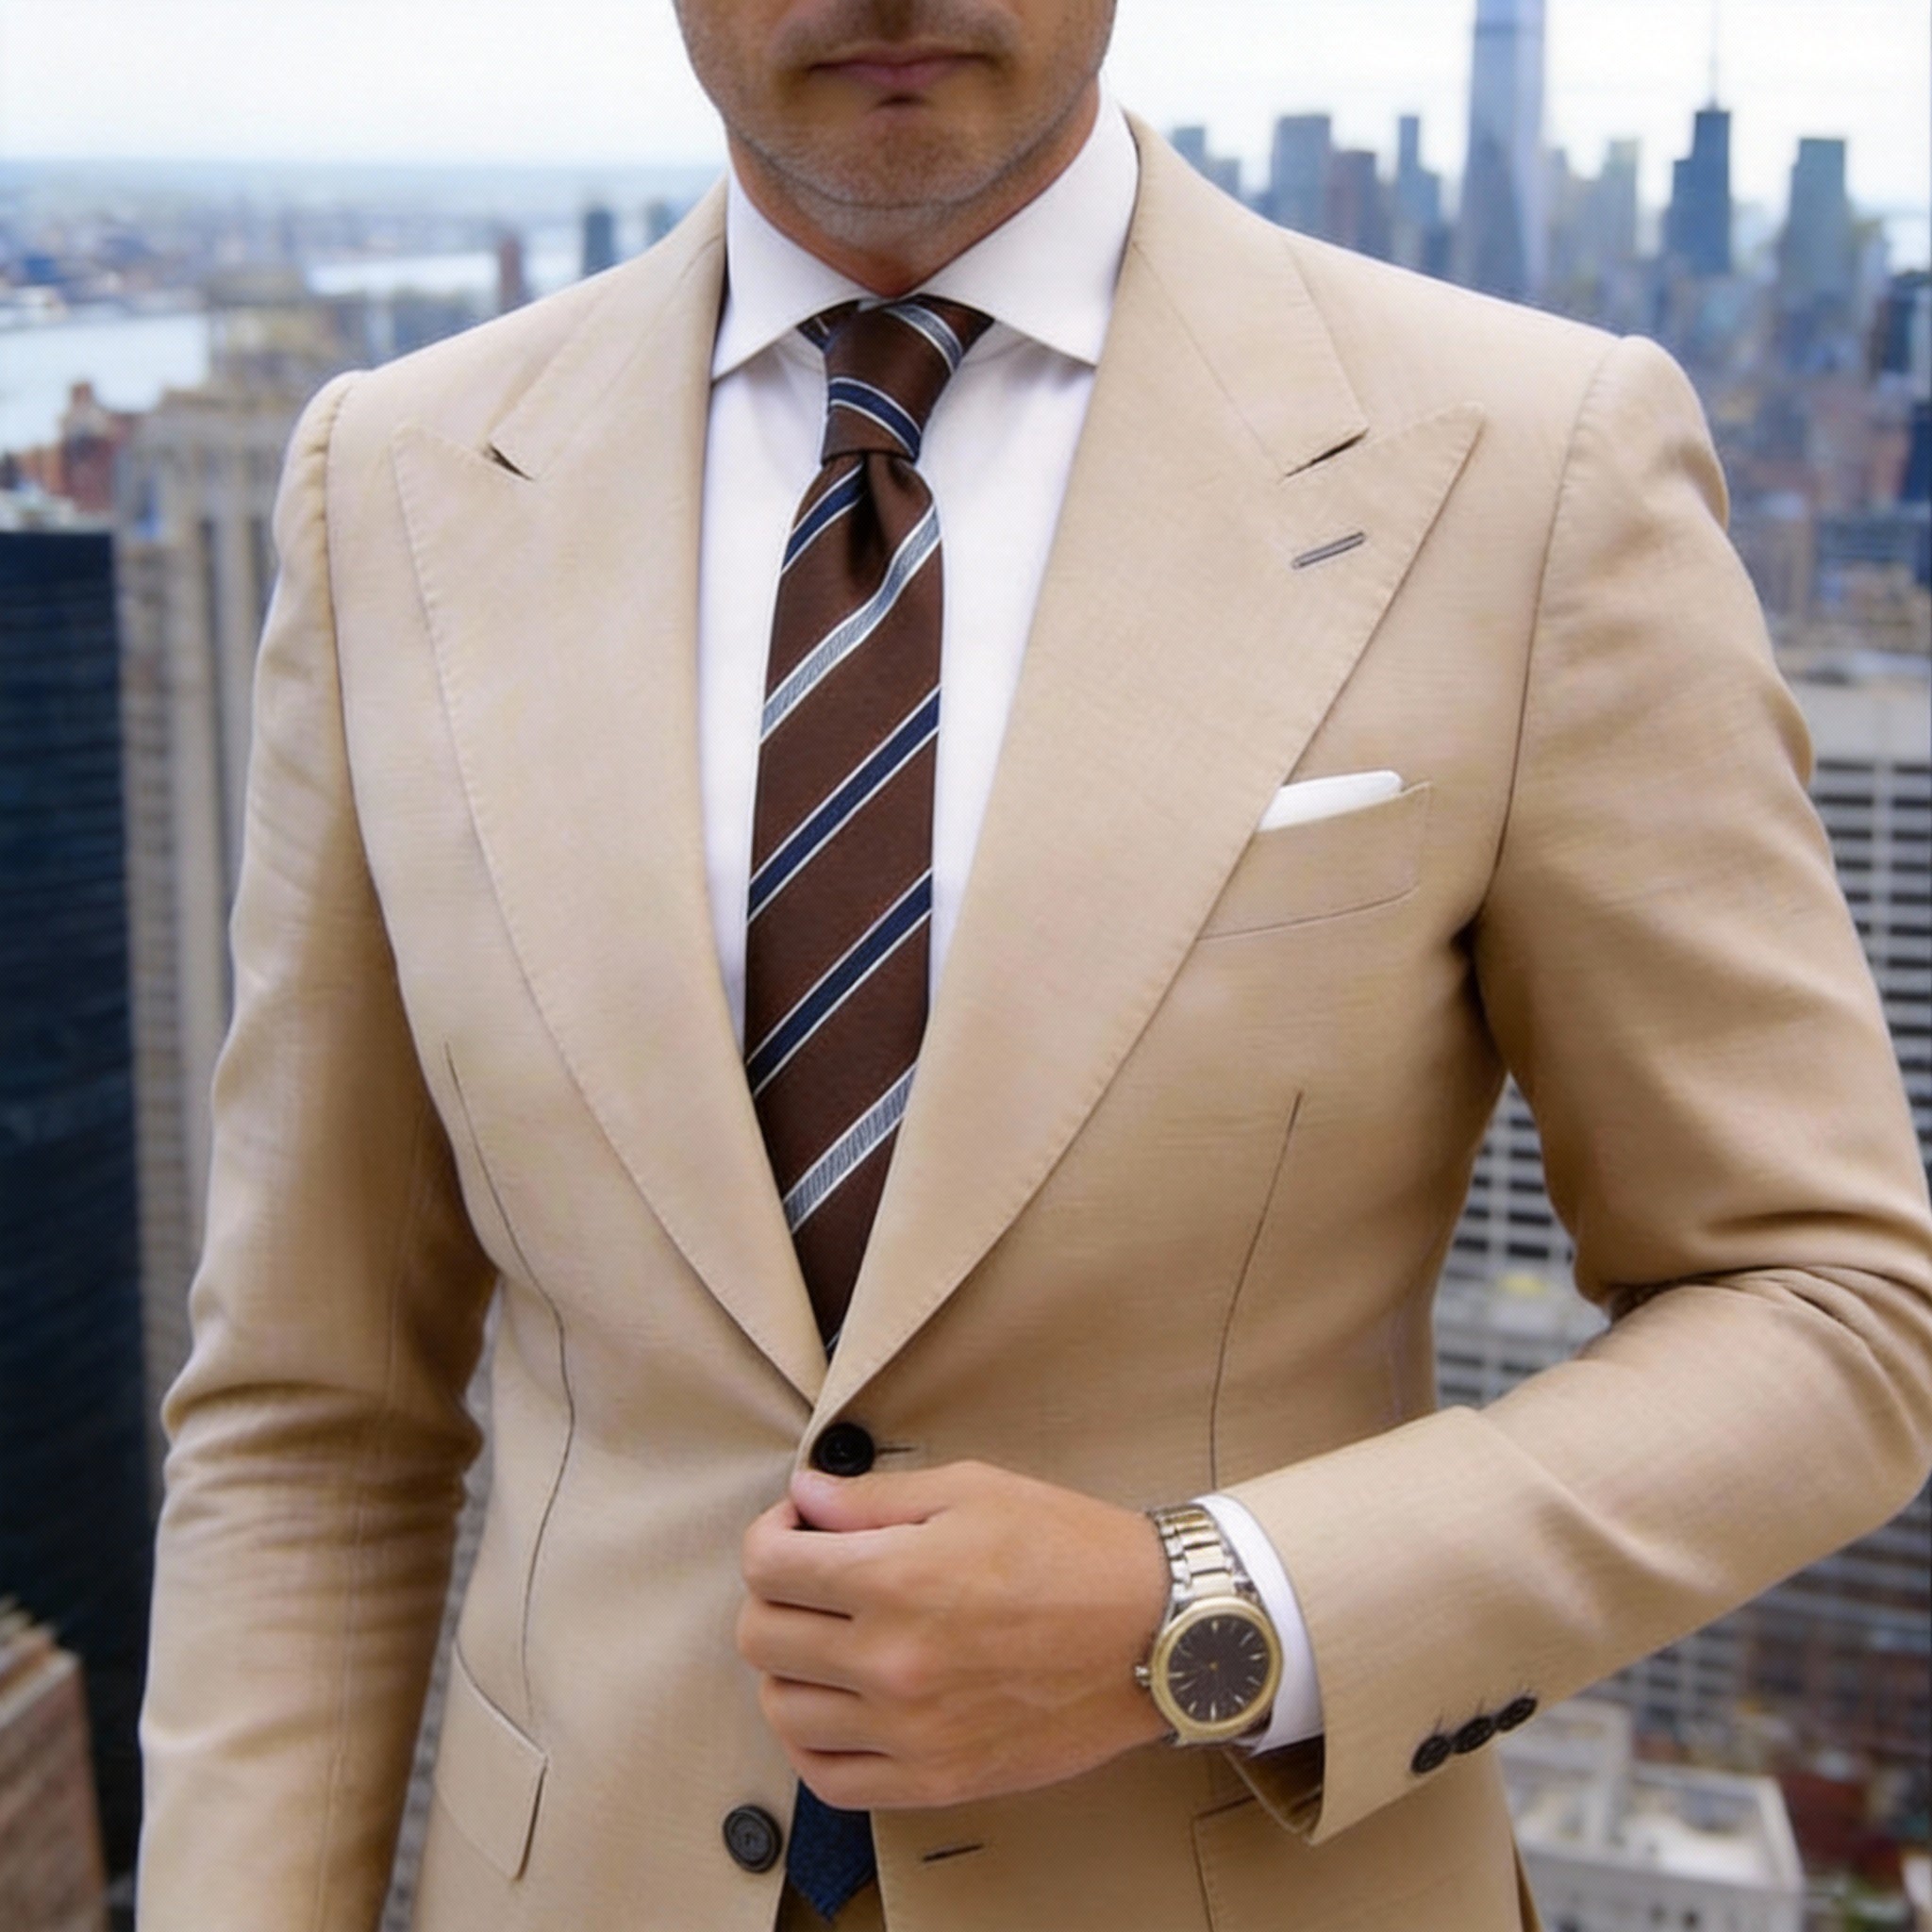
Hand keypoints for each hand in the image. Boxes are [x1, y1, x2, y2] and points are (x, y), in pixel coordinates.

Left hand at [736, 1458, 1171, 1809]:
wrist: (1153, 1632)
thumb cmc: (1070, 1548)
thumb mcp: (972, 1488)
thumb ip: (873, 1498)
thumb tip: (803, 1499)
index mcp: (895, 1578)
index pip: (767, 1565)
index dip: (772, 1534)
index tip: (801, 1527)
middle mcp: (890, 1662)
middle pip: (760, 1637)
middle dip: (774, 1594)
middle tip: (815, 1576)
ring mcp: (910, 1732)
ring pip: (783, 1710)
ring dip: (790, 1667)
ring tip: (830, 1638)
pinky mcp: (936, 1781)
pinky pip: (829, 1779)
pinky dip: (816, 1741)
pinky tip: (840, 1704)